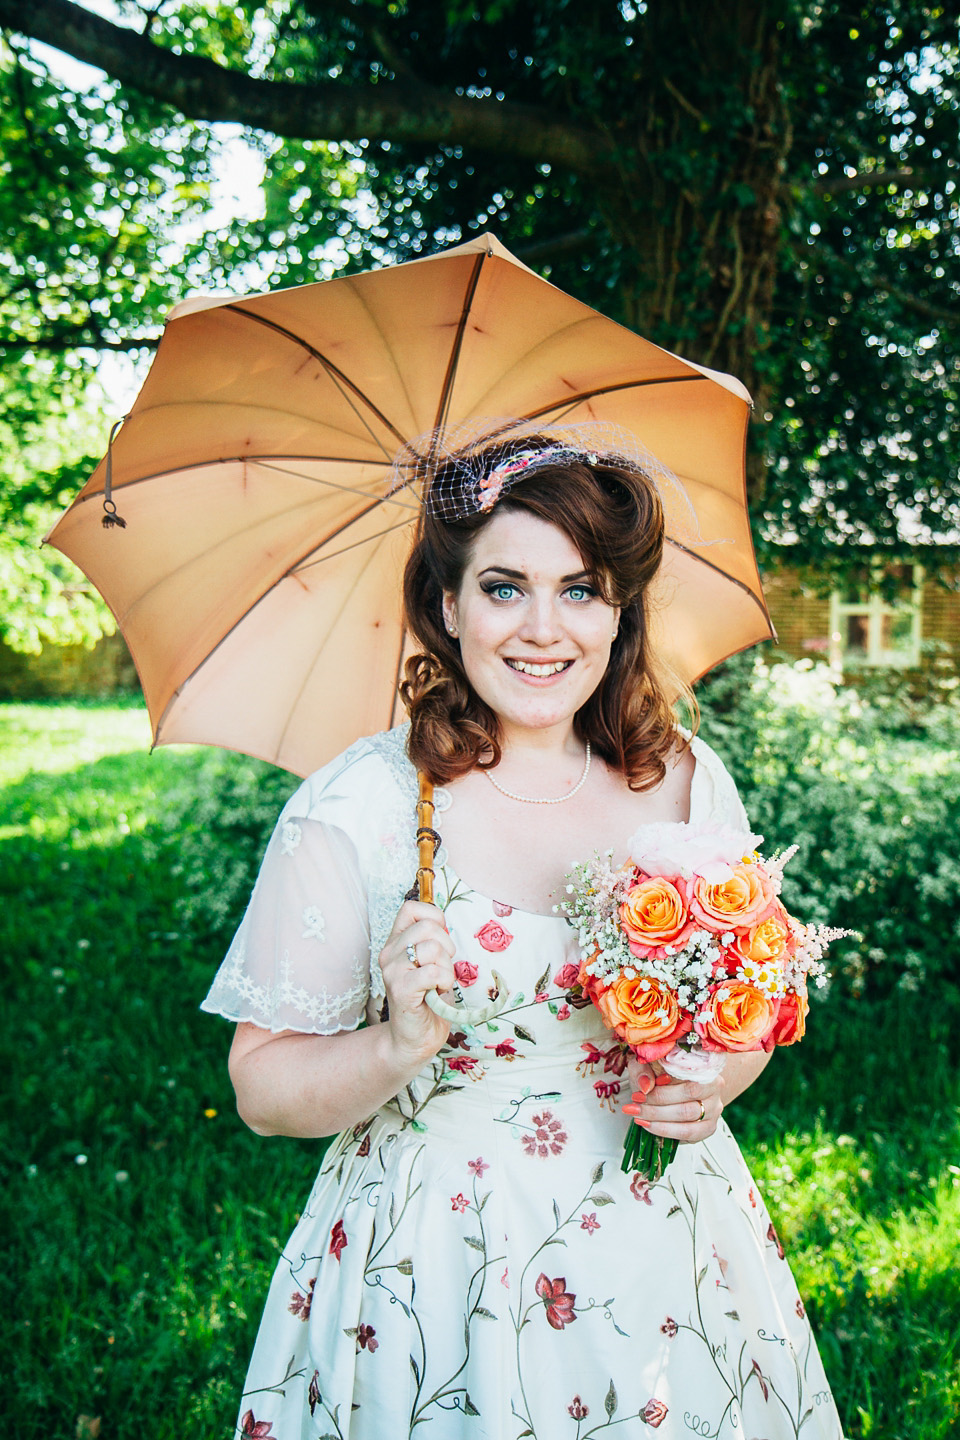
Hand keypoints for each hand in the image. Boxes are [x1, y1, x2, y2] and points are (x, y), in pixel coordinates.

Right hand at [379, 900, 456, 1066]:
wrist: (414, 1039)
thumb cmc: (427, 1000)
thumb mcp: (429, 963)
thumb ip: (432, 941)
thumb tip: (446, 923)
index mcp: (395, 942)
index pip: (411, 908)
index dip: (433, 918)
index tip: (439, 942)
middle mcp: (389, 953)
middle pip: (428, 927)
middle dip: (447, 947)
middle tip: (442, 970)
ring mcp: (392, 971)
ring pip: (433, 948)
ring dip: (446, 969)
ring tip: (438, 984)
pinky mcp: (400, 989)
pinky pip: (433, 972)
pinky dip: (444, 981)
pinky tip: (437, 993)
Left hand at [621, 1067, 723, 1143]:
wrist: (681, 1082)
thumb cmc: (664, 1070)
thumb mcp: (649, 1063)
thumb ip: (643, 1070)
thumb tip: (645, 1086)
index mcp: (705, 1067)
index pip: (687, 1084)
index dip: (661, 1092)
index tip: (638, 1095)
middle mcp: (715, 1088)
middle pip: (687, 1106)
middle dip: (656, 1109)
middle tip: (635, 1108)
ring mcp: (714, 1110)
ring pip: (688, 1121)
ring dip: (659, 1122)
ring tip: (639, 1117)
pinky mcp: (709, 1127)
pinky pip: (689, 1134)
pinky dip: (666, 1131)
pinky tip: (650, 1126)